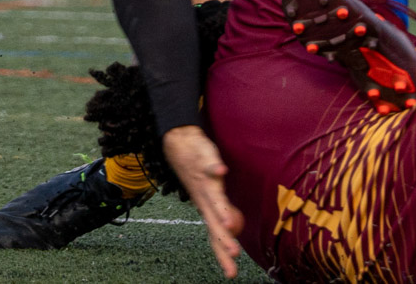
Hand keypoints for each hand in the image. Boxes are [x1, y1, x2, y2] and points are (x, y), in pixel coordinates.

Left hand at [162, 126, 242, 277]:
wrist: (180, 145)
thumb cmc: (200, 173)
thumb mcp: (214, 196)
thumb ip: (225, 212)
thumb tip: (235, 229)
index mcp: (207, 209)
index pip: (215, 237)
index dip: (223, 256)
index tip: (231, 274)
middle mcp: (205, 199)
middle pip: (214, 222)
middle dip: (224, 239)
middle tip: (234, 253)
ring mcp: (205, 181)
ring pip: (213, 197)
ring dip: (221, 209)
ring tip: (228, 222)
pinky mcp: (205, 161)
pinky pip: (210, 165)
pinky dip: (215, 168)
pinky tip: (221, 171)